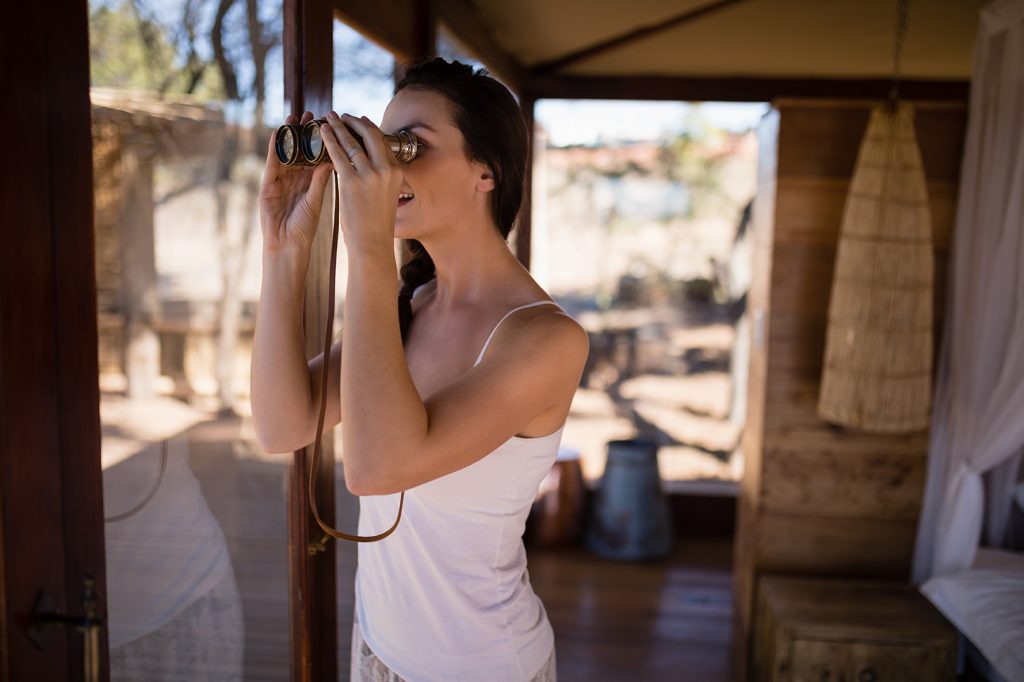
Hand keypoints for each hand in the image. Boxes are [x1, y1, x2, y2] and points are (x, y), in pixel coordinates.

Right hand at [259, 111, 334, 253]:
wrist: (286, 245)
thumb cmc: (304, 228)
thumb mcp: (315, 200)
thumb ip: (320, 180)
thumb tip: (333, 159)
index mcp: (310, 182)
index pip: (316, 156)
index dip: (321, 141)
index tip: (329, 125)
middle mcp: (296, 178)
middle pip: (300, 150)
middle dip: (305, 132)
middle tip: (312, 114)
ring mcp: (281, 179)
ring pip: (286, 152)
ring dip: (289, 135)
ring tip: (294, 117)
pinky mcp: (268, 183)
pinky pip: (272, 161)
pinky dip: (274, 146)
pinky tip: (277, 132)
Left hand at [319, 112, 403, 254]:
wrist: (372, 243)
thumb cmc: (377, 224)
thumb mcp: (388, 196)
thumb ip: (383, 178)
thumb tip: (374, 166)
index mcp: (397, 172)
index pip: (382, 141)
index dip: (369, 128)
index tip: (359, 121)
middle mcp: (385, 170)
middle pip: (370, 135)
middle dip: (354, 121)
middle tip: (342, 115)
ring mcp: (369, 175)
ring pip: (351, 142)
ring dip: (338, 127)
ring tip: (328, 118)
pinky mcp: (351, 181)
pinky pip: (338, 154)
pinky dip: (329, 140)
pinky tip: (321, 132)